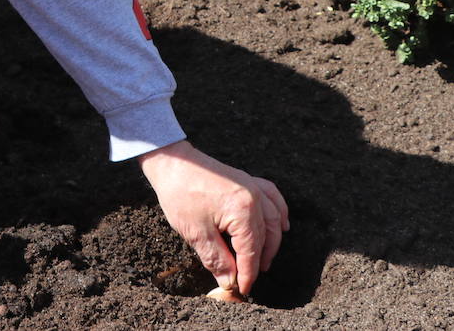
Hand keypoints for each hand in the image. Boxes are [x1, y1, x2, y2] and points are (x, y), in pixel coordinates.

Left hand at [137, 140, 288, 294]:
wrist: (171, 162)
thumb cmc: (180, 194)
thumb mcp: (196, 233)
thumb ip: (216, 259)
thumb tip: (229, 282)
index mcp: (242, 211)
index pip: (251, 252)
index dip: (247, 275)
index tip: (242, 290)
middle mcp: (254, 197)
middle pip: (265, 237)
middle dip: (259, 261)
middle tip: (249, 280)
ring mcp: (252, 186)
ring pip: (273, 219)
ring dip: (271, 242)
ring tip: (264, 260)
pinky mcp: (246, 180)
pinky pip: (272, 196)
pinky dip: (278, 212)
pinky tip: (281, 224)